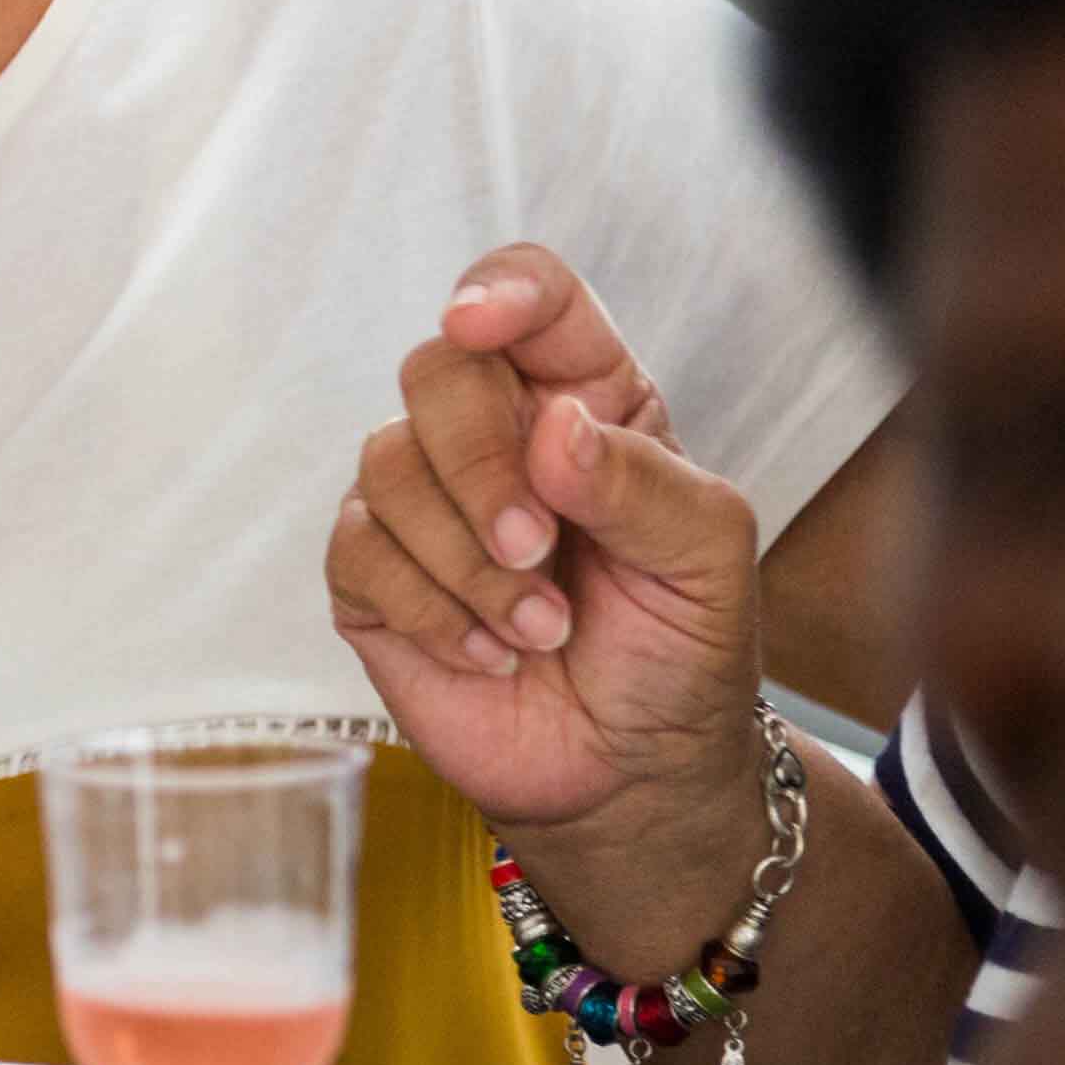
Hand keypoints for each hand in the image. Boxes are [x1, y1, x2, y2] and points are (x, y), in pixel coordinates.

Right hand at [330, 246, 767, 842]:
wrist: (630, 773)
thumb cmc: (679, 650)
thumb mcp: (707, 560)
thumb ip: (643, 483)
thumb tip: (553, 429)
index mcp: (584, 401)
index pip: (532, 298)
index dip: (499, 290)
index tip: (478, 323)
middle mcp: (494, 436)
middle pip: (436, 371)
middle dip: (479, 465)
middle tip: (538, 550)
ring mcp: (423, 505)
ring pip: (386, 465)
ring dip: (467, 562)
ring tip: (536, 630)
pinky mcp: (372, 580)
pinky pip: (357, 553)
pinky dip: (430, 610)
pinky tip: (487, 652)